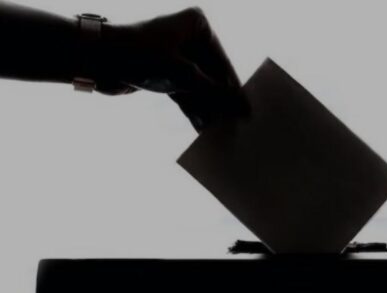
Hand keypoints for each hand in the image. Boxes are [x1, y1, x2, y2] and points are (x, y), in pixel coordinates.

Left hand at [98, 7, 243, 130]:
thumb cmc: (140, 56)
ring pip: (199, 86)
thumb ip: (215, 93)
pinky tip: (202, 125)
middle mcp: (189, 37)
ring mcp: (176, 55)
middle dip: (219, 101)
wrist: (96, 59)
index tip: (247, 111)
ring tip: (218, 130)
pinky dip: (192, 107)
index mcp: (198, 25)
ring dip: (206, 107)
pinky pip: (185, 91)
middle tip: (233, 124)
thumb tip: (242, 108)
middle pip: (212, 75)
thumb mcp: (184, 76)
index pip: (223, 61)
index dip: (234, 89)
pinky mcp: (165, 72)